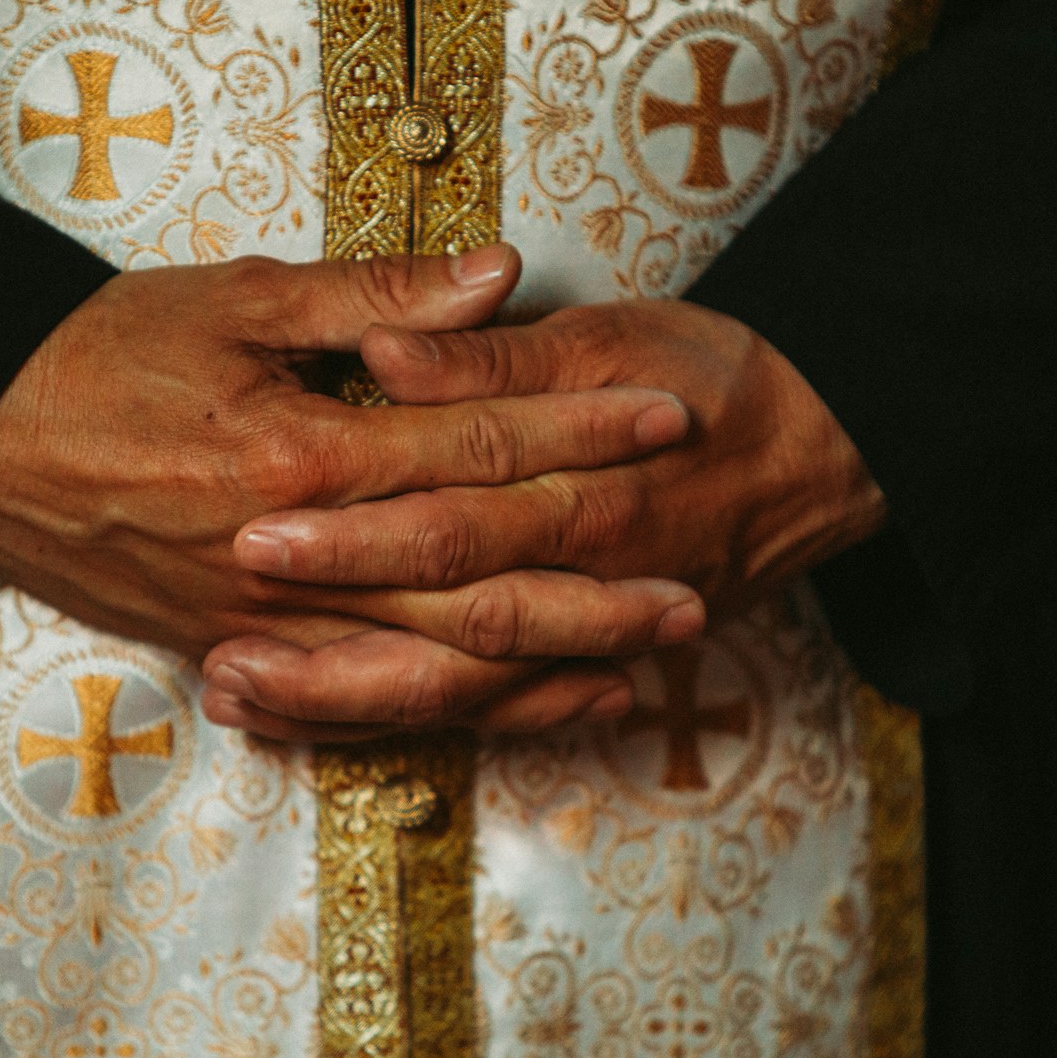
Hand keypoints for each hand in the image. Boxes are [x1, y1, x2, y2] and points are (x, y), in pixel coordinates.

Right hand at [0, 250, 705, 733]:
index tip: (665, 421)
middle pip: (471, 581)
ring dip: (534, 671)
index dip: (576, 429)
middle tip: (688, 594)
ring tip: (629, 672)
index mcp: (301, 453)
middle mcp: (293, 557)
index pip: (473, 444)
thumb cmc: (92, 358)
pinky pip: (356, 704)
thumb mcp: (228, 300)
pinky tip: (502, 710)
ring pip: (425, 663)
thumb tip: (493, 280)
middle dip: (588, 590)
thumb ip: (369, 300)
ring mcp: (261, 622)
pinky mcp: (231, 656)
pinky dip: (439, 712)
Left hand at [207, 297, 883, 735]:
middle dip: (331, 648)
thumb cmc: (719, 376)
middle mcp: (582, 572)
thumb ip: (491, 354)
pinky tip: (337, 721)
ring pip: (462, 687)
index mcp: (580, 484)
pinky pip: (504, 708)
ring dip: (354, 701)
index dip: (352, 530)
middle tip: (223, 655)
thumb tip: (388, 352)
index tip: (255, 530)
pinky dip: (416, 724)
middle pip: (443, 628)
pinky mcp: (598, 654)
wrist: (833, 446)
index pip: (448, 515)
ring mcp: (589, 627)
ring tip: (247, 701)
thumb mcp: (610, 334)